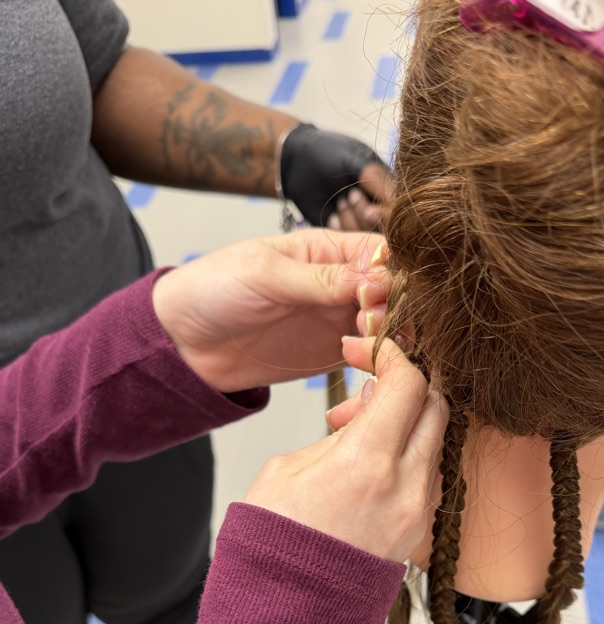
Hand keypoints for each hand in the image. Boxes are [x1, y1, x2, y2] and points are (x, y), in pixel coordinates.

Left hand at [152, 230, 384, 392]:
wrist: (184, 341)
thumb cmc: (214, 289)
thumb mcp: (265, 274)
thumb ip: (320, 280)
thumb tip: (373, 279)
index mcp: (328, 250)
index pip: (382, 254)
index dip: (392, 272)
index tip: (378, 294)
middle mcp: (342, 284)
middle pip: (394, 293)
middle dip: (394, 309)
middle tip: (370, 324)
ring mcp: (340, 320)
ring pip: (390, 327)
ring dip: (390, 339)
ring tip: (366, 346)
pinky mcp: (335, 355)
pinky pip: (372, 358)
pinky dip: (380, 364)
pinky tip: (368, 368)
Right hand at [243, 337, 447, 562]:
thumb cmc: (271, 549)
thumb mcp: (286, 471)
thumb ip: (338, 433)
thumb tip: (368, 409)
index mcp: (367, 464)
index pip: (410, 382)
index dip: (391, 353)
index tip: (366, 350)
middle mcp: (406, 487)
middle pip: (436, 405)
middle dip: (408, 380)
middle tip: (368, 380)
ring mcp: (418, 513)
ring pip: (435, 439)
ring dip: (406, 419)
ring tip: (353, 429)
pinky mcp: (419, 532)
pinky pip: (428, 474)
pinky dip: (407, 453)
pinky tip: (369, 461)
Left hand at [279, 123, 393, 228]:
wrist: (293, 162)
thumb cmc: (325, 153)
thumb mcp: (353, 158)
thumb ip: (376, 178)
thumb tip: (397, 201)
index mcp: (385, 185)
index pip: (396, 208)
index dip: (385, 214)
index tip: (371, 211)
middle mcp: (376, 204)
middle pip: (382, 227)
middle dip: (364, 215)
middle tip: (349, 196)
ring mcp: (358, 220)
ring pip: (365, 236)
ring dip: (350, 219)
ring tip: (338, 200)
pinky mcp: (341, 231)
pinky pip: (346, 241)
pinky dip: (338, 228)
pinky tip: (331, 214)